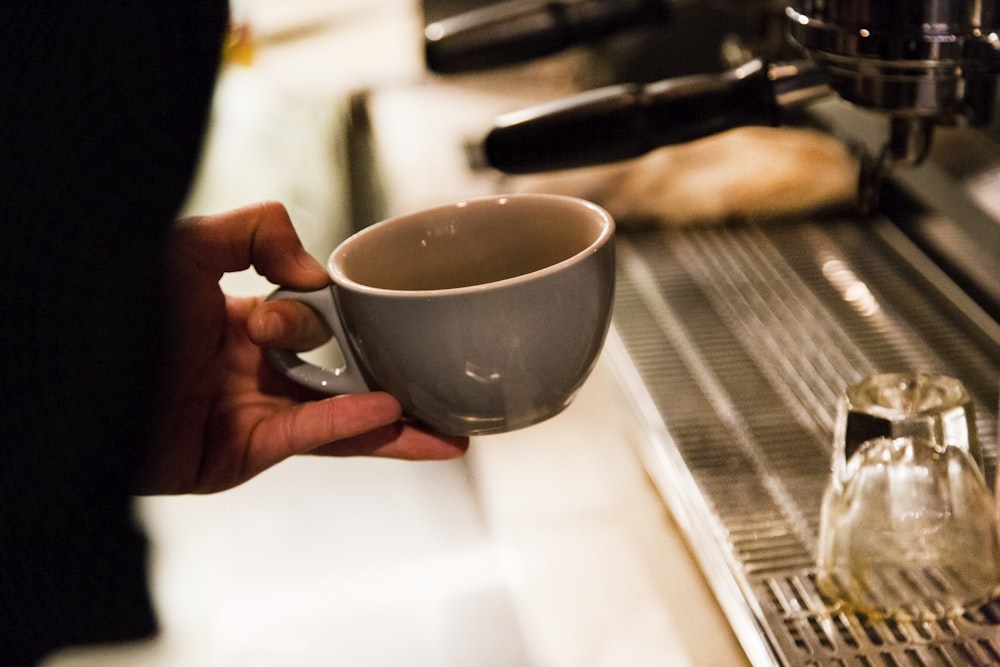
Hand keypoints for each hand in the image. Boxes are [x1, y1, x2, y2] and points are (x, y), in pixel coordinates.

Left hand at [140, 201, 467, 494]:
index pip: (316, 318)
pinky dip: (349, 426)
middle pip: (339, 375)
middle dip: (394, 381)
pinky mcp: (242, 453)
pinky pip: (307, 437)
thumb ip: (255, 232)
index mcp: (238, 322)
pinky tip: (393, 416)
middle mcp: (250, 370)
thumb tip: (315, 271)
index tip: (368, 306)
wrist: (66, 382)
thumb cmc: (118, 313)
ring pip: (337, 418)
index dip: (340, 312)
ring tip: (449, 431)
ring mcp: (250, 414)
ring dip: (395, 423)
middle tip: (443, 382)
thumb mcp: (188, 246)